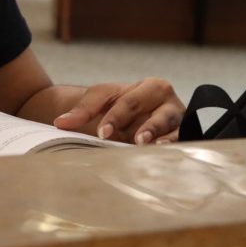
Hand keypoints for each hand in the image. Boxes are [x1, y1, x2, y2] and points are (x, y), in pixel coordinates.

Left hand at [52, 78, 183, 144]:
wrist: (131, 118)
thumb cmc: (116, 107)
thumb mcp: (100, 102)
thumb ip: (81, 110)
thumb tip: (60, 123)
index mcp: (150, 88)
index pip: (130, 102)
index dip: (115, 117)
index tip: (102, 132)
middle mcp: (168, 103)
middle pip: (158, 113)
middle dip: (147, 126)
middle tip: (136, 140)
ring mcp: (179, 123)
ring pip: (175, 128)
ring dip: (166, 138)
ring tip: (154, 147)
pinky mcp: (184, 140)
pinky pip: (183, 144)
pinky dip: (176, 150)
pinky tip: (167, 158)